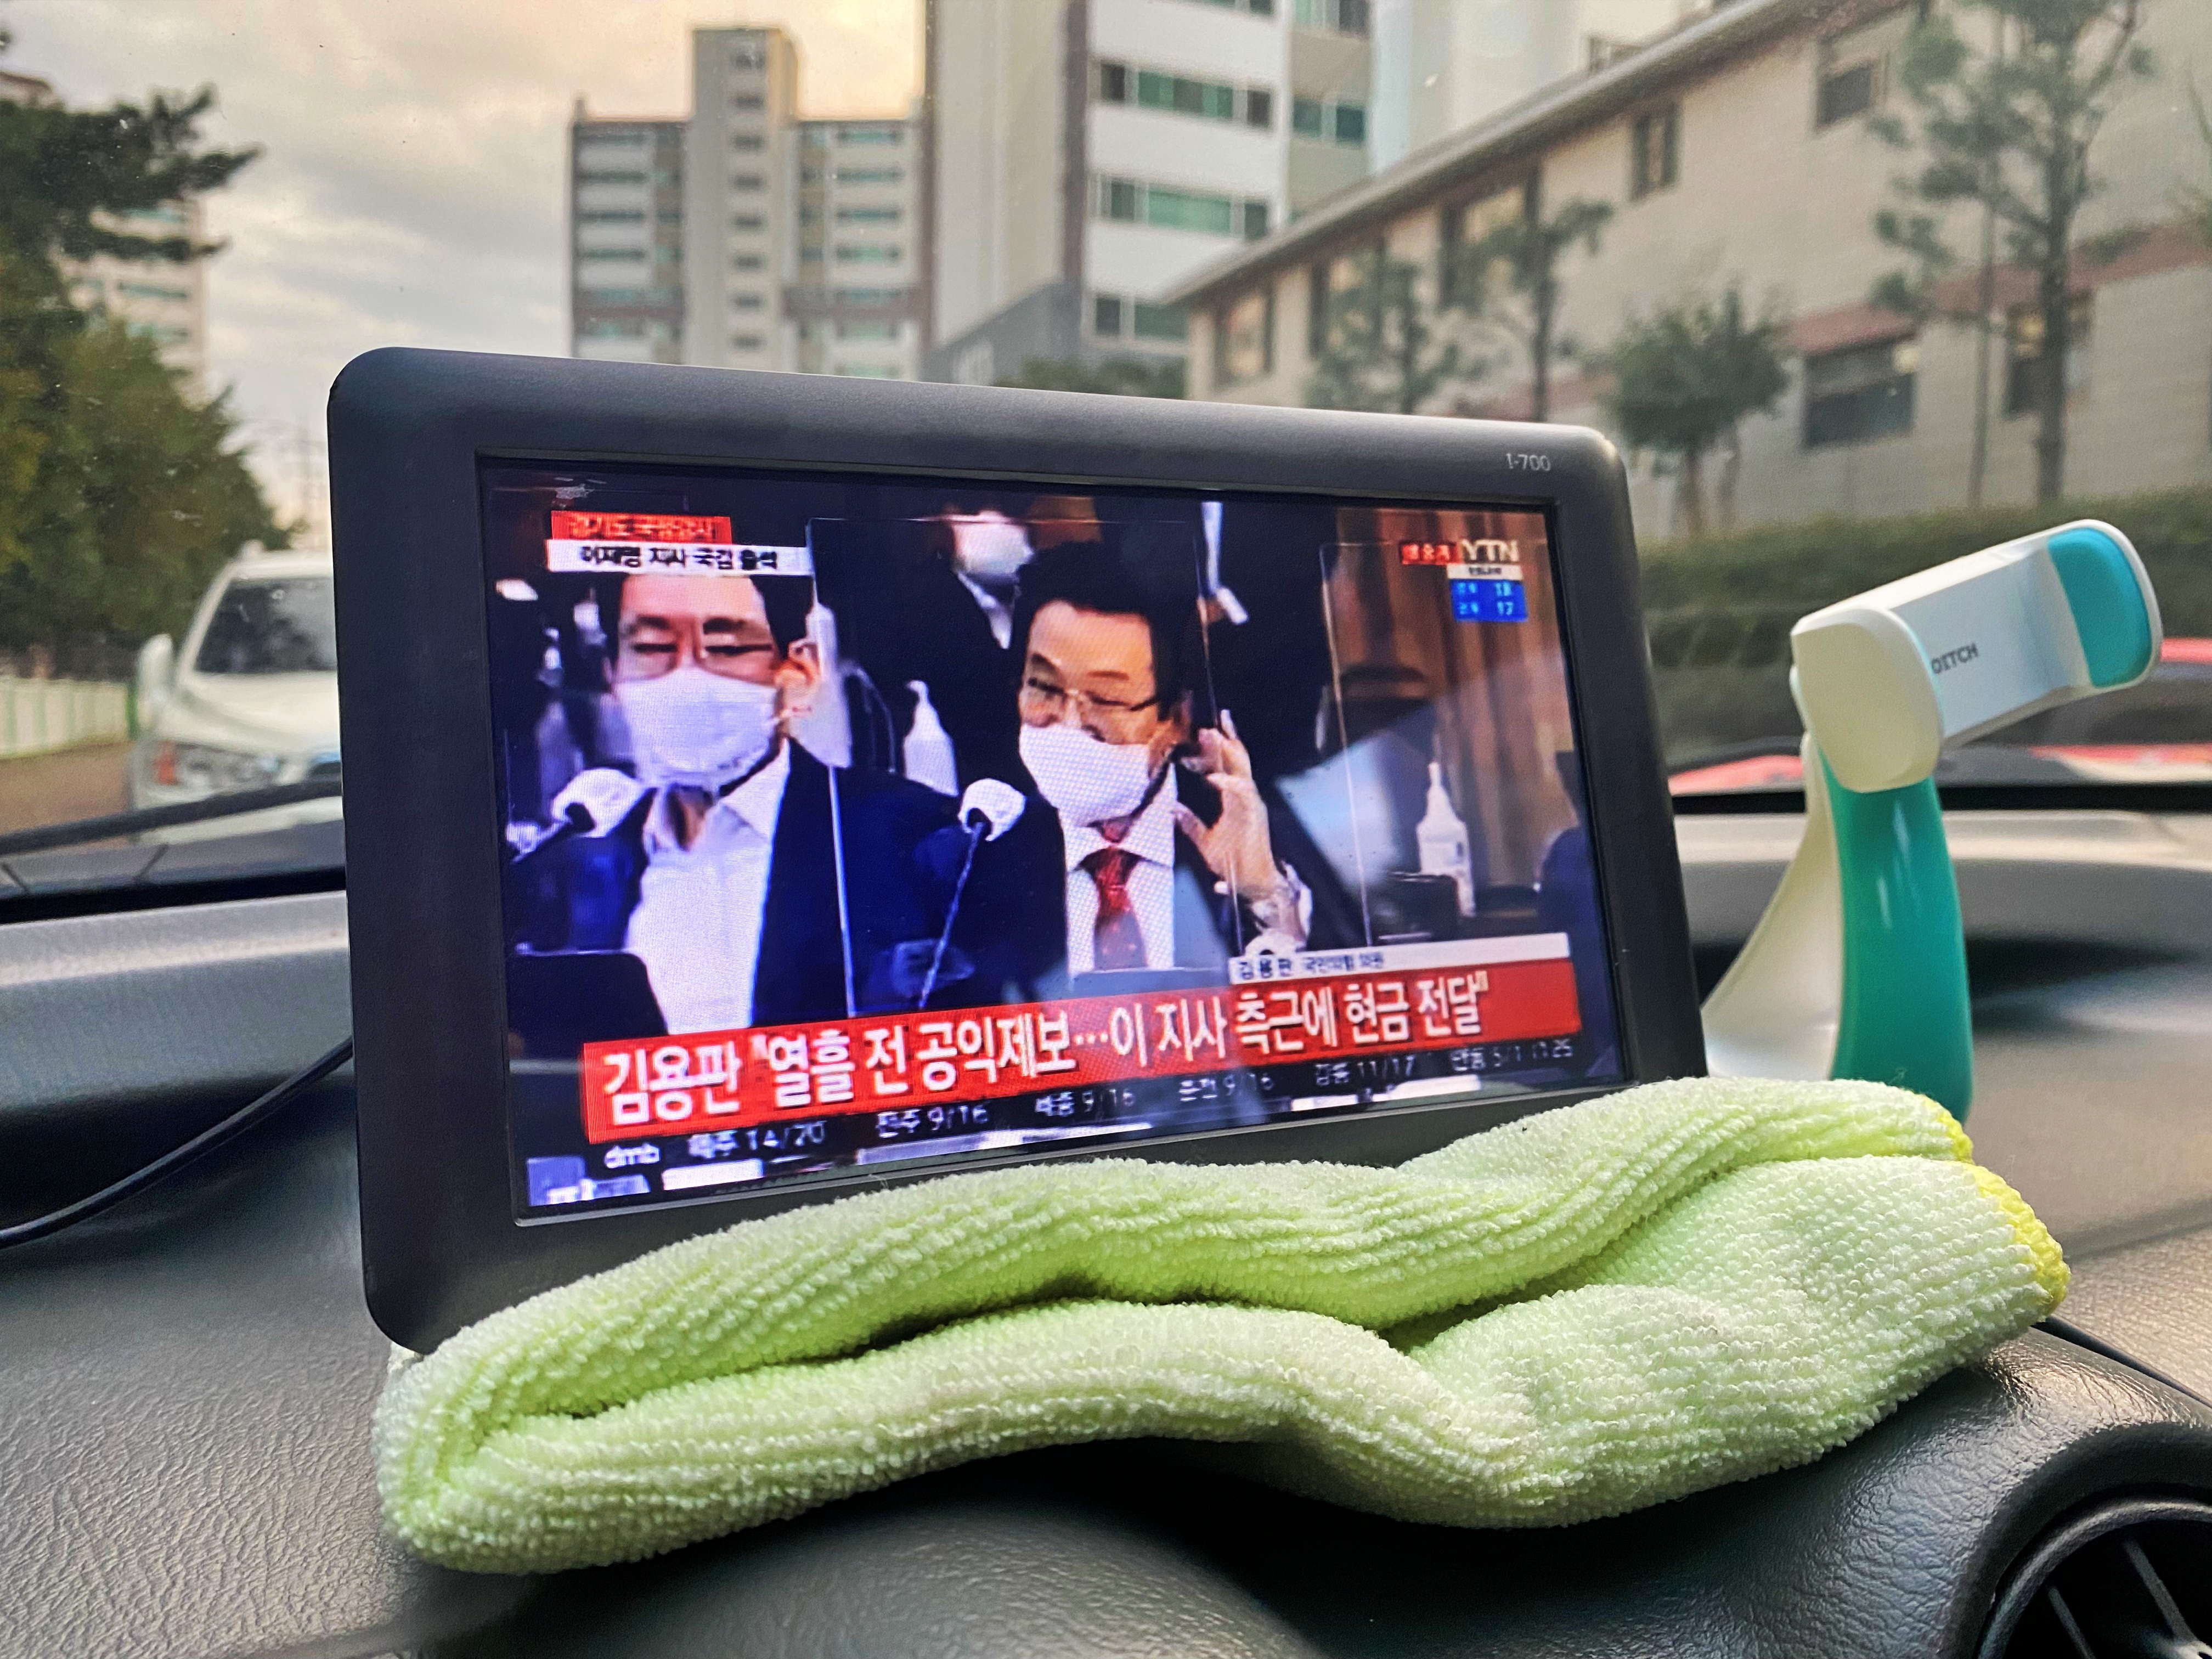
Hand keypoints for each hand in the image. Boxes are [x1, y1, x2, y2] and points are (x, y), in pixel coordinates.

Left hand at [1172, 710, 1283, 903]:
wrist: (1253, 884)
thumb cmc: (1233, 863)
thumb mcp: (1204, 841)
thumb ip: (1191, 824)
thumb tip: (1173, 809)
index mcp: (1234, 801)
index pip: (1226, 769)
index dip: (1216, 750)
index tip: (1203, 733)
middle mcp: (1244, 799)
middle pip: (1236, 763)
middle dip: (1225, 741)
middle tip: (1210, 724)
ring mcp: (1251, 805)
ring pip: (1241, 770)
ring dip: (1228, 752)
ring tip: (1214, 736)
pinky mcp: (1255, 816)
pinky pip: (1243, 793)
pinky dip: (1228, 783)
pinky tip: (1214, 777)